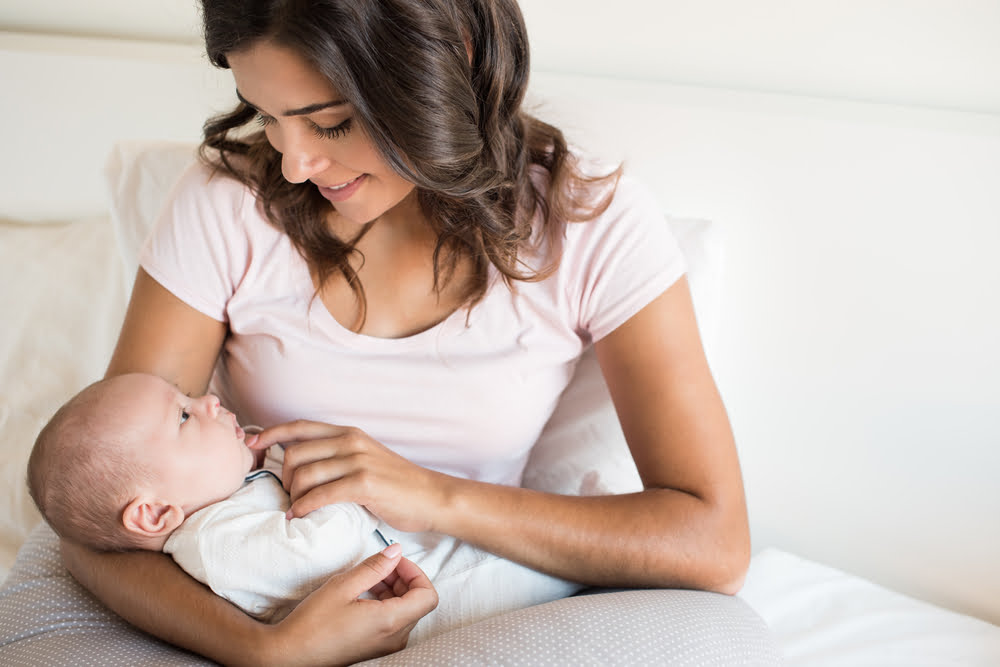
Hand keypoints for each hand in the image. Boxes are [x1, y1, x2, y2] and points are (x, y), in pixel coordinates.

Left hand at [248, 421, 450, 530]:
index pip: (301, 427)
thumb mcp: (366, 458)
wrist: (431, 497)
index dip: (272, 434)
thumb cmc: (397, 484)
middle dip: (283, 478)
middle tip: (289, 496)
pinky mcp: (364, 483)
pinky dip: (303, 507)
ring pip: (303, 475)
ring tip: (296, 508)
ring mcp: (358, 461)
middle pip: (295, 454)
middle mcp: (351, 442)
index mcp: (349, 433)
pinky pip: (320, 494)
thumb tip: (303, 465)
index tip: (253, 444)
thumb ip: (338, 456)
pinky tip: (299, 516)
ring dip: (292, 496)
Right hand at [267, 543, 437, 666]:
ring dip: (395, 590)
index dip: (416, 573)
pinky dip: (387, 603)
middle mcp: (394, 638)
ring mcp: (386, 646)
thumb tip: (396, 551)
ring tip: (370, 578)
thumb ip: (375, 567)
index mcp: (390, 622)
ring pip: (407, 611)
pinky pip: (394, 622)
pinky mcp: (377, 648)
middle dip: (404, 578)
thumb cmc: (312, 623)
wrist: (290, 655)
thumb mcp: (343, 586)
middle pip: (418, 602)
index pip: (428, 595)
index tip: (396, 561)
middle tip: (381, 565)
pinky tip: (365, 594)